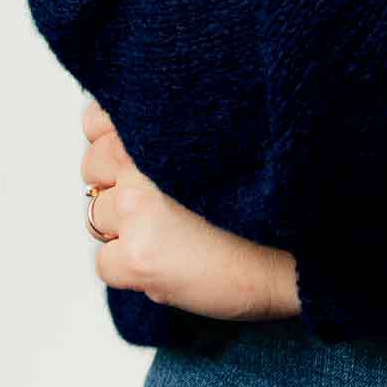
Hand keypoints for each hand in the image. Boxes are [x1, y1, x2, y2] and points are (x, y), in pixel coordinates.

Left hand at [80, 97, 298, 320]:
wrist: (293, 251)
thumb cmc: (267, 197)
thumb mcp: (224, 140)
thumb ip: (177, 132)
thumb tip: (130, 132)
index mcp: (163, 127)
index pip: (98, 120)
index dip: (110, 135)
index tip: (128, 148)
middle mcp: (141, 165)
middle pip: (93, 166)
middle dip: (115, 181)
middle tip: (153, 196)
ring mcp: (134, 213)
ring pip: (97, 216)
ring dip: (123, 226)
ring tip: (167, 230)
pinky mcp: (136, 260)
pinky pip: (103, 262)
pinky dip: (127, 266)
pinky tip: (164, 260)